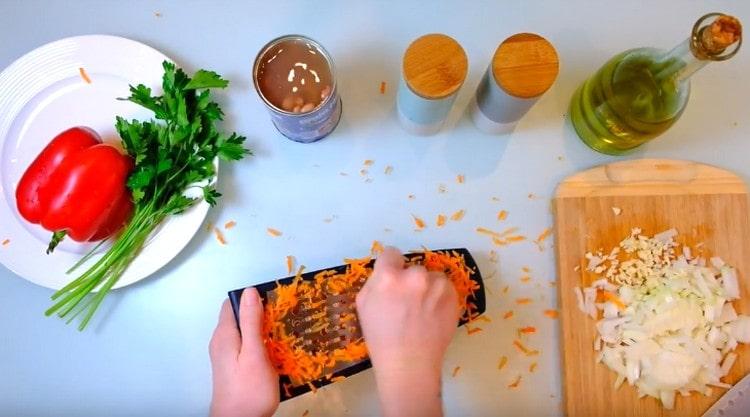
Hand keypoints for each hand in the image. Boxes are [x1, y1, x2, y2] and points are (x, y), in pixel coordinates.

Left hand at [209, 288, 278, 416]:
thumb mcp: (255, 353)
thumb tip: (249, 291)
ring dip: (263, 331)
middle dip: (260, 315)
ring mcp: (226, 355)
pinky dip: (260, 344)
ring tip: (283, 335)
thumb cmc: (249, 390)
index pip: (233, 303)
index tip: (273, 303)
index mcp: (225, 335)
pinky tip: (275, 352)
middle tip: (283, 320)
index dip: (252, 299)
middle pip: (239, 317)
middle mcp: (221, 342)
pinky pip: (246, 346)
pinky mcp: (232, 367)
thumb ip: (251, 322)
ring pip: (245, 332)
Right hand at [356, 247, 459, 416]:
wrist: (409, 363)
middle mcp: (415, 276)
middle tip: (406, 302)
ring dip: (427, 288)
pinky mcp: (453, 296)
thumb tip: (385, 269)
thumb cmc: (380, 337)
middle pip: (412, 268)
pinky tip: (432, 314)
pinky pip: (445, 288)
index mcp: (389, 277)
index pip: (391, 253)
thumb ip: (375, 281)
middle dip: (409, 280)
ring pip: (431, 277)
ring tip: (421, 310)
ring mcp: (437, 286)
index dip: (390, 266)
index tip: (392, 278)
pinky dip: (440, 297)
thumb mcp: (363, 304)